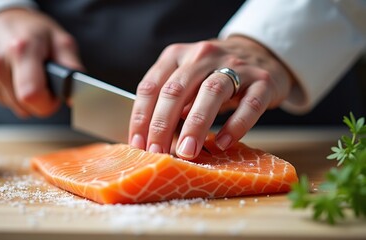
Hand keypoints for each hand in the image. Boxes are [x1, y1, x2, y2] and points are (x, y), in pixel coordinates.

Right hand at [0, 8, 82, 117]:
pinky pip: (3, 104)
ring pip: (15, 108)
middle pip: (25, 107)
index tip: (55, 95)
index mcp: (21, 50)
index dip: (49, 103)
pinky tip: (14, 77)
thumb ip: (72, 67)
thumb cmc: (34, 32)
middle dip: (41, 101)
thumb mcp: (61, 40)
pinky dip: (13, 96)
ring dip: (27, 99)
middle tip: (45, 81)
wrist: (1, 21)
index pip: (32, 95)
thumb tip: (75, 95)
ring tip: (28, 75)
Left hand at [129, 36, 293, 158]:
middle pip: (176, 90)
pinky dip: (236, 126)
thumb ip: (171, 101)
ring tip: (187, 151)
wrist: (261, 53)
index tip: (137, 145)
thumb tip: (152, 139)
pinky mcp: (263, 81)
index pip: (151, 86)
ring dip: (196, 125)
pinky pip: (250, 104)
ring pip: (211, 92)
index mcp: (178, 55)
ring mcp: (236, 65)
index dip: (141, 117)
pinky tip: (223, 143)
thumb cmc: (214, 73)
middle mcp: (203, 56)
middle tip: (157, 152)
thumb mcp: (187, 78)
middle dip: (162, 125)